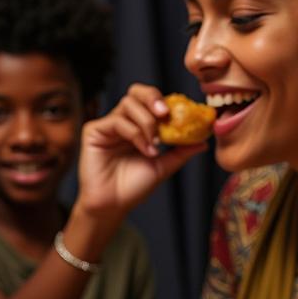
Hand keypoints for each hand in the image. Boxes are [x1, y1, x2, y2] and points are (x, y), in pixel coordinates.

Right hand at [76, 84, 206, 216]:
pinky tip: (145, 149)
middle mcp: (122, 121)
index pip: (151, 101)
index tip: (184, 114)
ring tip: (155, 143)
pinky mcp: (93, 131)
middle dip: (153, 97)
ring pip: (128, 104)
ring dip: (147, 121)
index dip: (166, 102)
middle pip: (135, 92)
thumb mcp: (163, 166)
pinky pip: (117, 121)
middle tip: (165, 113)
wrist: (112, 206)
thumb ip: (181, 151)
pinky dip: (135, 133)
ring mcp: (107, 126)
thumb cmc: (133, 188)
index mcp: (137, 125)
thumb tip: (204, 139)